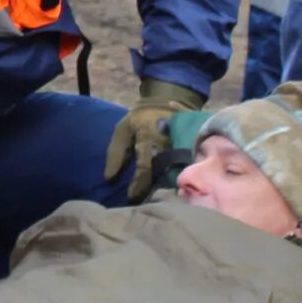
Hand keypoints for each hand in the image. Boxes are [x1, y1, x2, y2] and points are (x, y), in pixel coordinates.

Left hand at [104, 77, 209, 201]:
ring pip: (177, 173)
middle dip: (155, 191)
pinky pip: (187, 167)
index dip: (138, 186)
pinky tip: (175, 190)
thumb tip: (108, 178)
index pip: (144, 168)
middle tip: (147, 204)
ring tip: (161, 201)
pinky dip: (181, 179)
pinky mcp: (192, 148)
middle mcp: (167, 145)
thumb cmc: (142, 118)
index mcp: (148, 139)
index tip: (131, 198)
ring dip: (169, 187)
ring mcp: (182, 146)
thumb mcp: (123, 129)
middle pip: (163, 175)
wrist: (169, 98)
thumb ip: (116, 153)